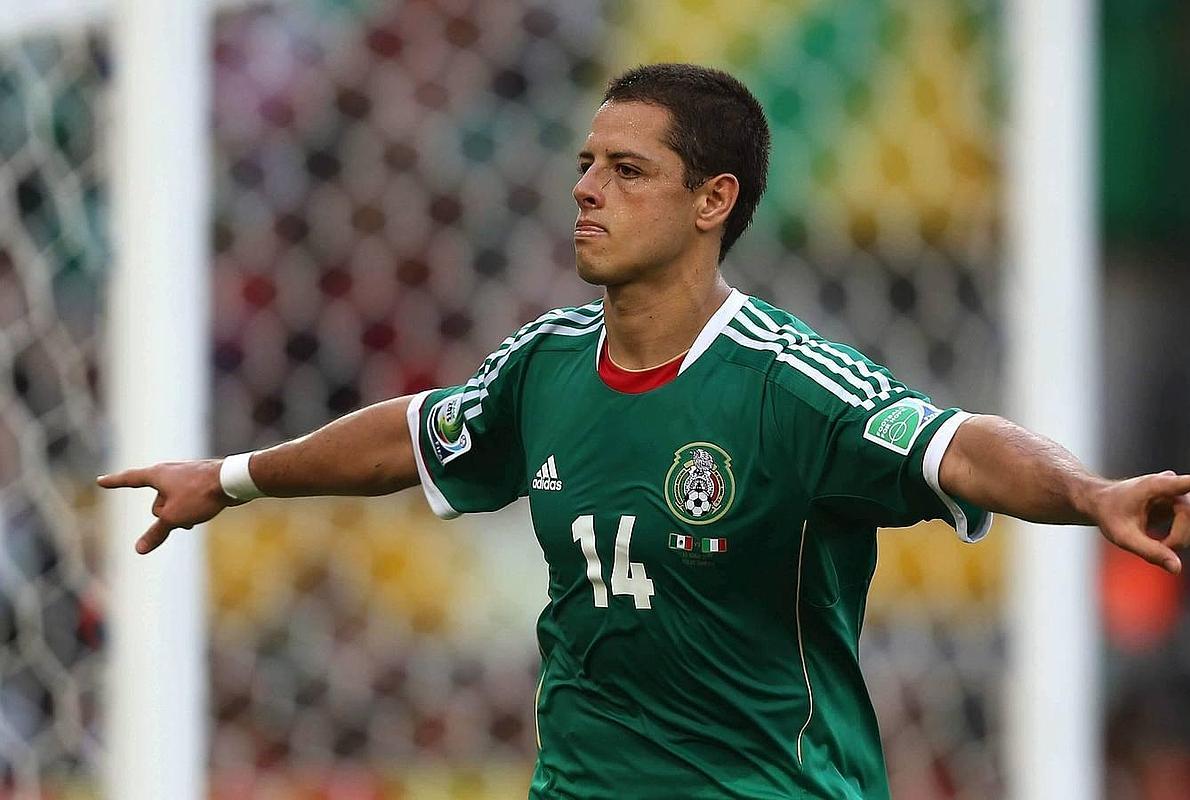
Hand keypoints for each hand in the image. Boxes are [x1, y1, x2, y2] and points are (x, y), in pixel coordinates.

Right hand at [96, 459, 238, 553]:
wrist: (233, 481)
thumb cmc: (200, 494)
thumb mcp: (173, 517)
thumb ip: (156, 532)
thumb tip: (139, 549)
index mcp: (157, 475)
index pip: (129, 479)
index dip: (114, 482)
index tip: (101, 480)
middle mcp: (170, 472)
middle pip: (157, 504)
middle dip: (167, 516)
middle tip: (184, 516)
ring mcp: (186, 477)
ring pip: (174, 506)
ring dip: (182, 516)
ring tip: (198, 514)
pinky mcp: (200, 483)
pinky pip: (188, 503)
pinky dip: (192, 511)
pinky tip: (206, 511)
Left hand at [1089, 471, 1189, 574]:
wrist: (1102, 504)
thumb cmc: (1110, 516)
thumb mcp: (1124, 537)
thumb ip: (1150, 551)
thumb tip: (1177, 568)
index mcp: (1157, 485)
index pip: (1186, 483)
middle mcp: (1172, 484)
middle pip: (1189, 515)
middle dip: (1178, 538)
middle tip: (1159, 549)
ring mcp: (1178, 493)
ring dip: (1178, 540)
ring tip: (1156, 544)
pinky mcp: (1181, 503)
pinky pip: (1188, 525)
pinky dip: (1178, 538)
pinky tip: (1163, 542)